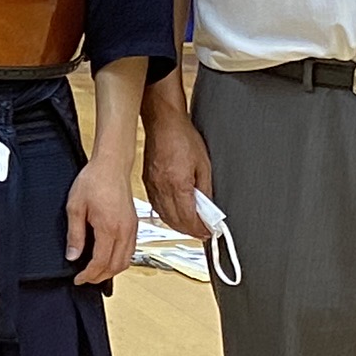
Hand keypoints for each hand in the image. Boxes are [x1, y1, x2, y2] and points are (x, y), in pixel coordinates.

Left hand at [64, 160, 136, 285]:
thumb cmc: (93, 181)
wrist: (111, 166)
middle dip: (100, 277)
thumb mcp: (75, 207)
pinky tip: (108, 259)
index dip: (88, 275)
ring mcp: (132, 229)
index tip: (78, 279)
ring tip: (95, 272)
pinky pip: (130, 251)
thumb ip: (75, 234)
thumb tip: (73, 256)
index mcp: (109, 228)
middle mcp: (124, 231)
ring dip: (111, 271)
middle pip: (115, 266)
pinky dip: (119, 260)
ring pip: (126, 261)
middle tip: (85, 279)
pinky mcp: (134, 225)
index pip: (100, 262)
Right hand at [141, 103, 212, 237]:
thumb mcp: (204, 164)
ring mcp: (151, 186)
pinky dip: (166, 215)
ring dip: (178, 225)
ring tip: (191, 225)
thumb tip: (209, 209)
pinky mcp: (146, 183)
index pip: (188, 218)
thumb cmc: (182, 137)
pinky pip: (156, 206)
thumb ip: (206, 190)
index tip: (208, 232)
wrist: (163, 122)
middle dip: (190, 231)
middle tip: (202, 231)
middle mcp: (162, 188)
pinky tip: (175, 214)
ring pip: (164, 217)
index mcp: (178, 183)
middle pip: (175, 221)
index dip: (199, 229)